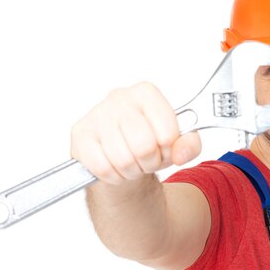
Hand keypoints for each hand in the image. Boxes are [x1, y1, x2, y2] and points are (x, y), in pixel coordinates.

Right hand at [70, 82, 200, 184]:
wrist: (120, 154)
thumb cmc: (149, 143)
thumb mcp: (177, 143)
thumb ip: (189, 145)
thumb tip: (181, 154)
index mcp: (146, 93)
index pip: (167, 132)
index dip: (169, 149)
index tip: (164, 148)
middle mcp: (119, 97)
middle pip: (144, 146)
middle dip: (150, 162)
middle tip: (147, 159)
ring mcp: (96, 114)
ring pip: (122, 160)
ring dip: (132, 171)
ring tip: (132, 163)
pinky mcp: (80, 134)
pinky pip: (102, 168)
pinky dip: (114, 176)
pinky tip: (116, 167)